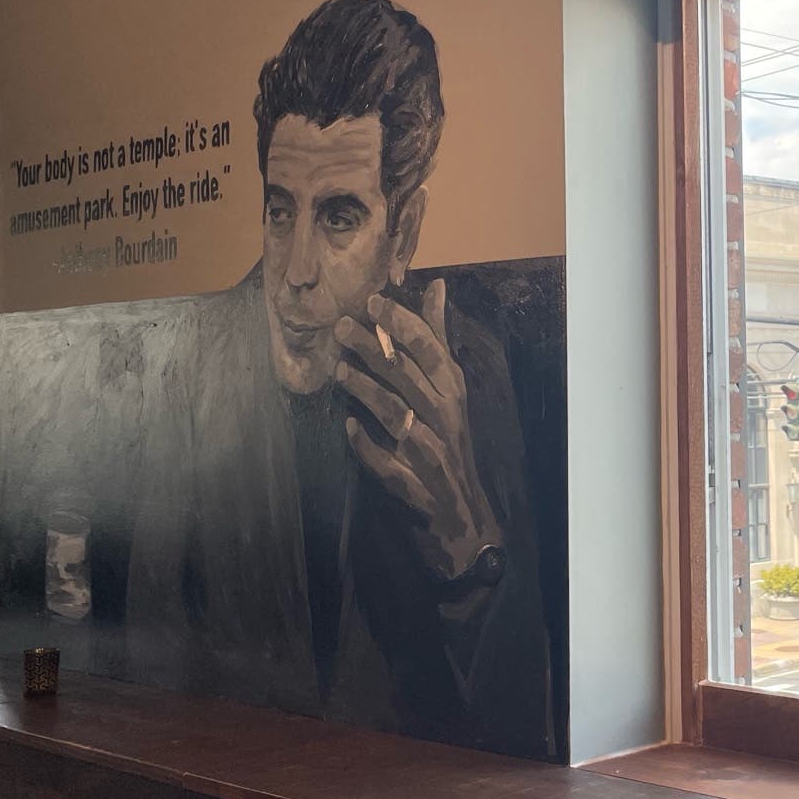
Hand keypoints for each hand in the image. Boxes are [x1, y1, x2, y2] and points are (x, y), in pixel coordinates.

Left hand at [333, 281, 501, 574]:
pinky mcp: (413, 482)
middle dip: (375, 349)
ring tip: (338, 370)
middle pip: (408, 377)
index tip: (373, 300)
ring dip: (367, 391)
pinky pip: (387, 463)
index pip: (430, 349)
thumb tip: (434, 286)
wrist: (460, 512)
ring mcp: (429, 450)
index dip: (403, 323)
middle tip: (341, 326)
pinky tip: (348, 428)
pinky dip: (367, 446)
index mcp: (452, 390)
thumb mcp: (447, 385)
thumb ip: (437, 337)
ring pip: (397, 415)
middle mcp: (444, 417)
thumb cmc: (448, 438)